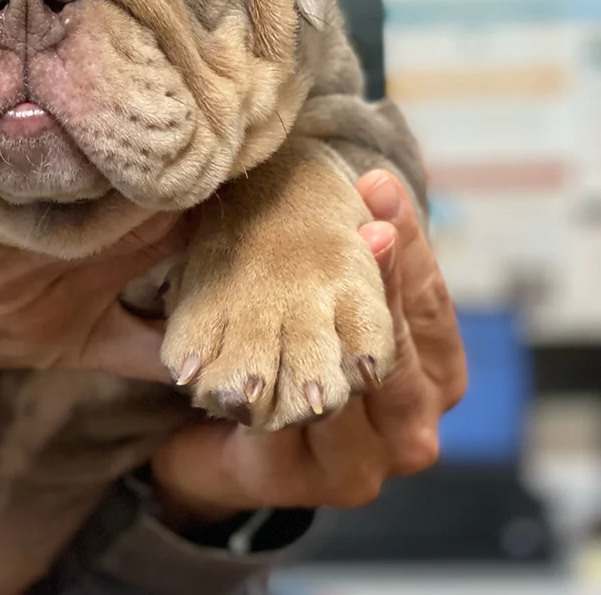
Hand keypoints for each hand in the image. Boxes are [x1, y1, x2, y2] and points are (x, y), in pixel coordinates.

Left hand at [150, 171, 467, 525]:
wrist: (224, 441)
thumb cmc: (296, 351)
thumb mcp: (330, 299)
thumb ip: (353, 258)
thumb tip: (368, 179)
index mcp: (435, 371)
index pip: (429, 299)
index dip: (408, 243)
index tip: (378, 184)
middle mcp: (413, 421)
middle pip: (399, 348)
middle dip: (381, 282)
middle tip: (365, 226)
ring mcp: (364, 459)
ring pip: (349, 390)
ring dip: (330, 338)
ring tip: (310, 285)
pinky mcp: (306, 480)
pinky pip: (288, 425)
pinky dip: (272, 385)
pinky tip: (254, 353)